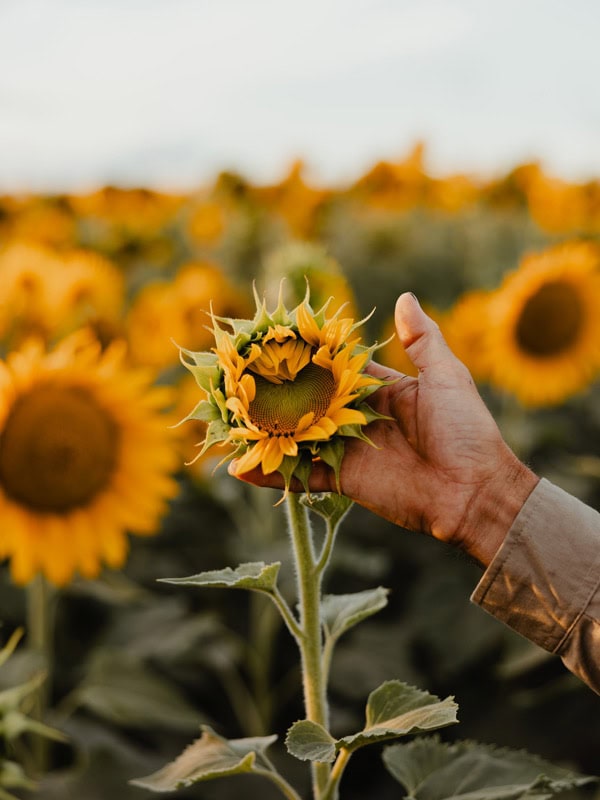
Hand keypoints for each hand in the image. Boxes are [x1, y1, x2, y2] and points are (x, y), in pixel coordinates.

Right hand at [231, 292, 538, 565]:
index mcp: (382, 391)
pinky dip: (273, 474)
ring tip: (231, 417)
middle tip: (241, 375)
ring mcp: (349, 450)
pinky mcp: (344, 480)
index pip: (338, 367)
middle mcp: (359, 418)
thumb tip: (405, 297)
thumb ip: (421, 340)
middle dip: (280, 390)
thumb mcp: (446, 377)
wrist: (473, 490)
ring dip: (268, 431)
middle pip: (311, 400)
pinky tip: (240, 468)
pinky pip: (302, 475)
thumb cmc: (466, 429)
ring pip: (300, 437)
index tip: (278, 338)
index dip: (312, 354)